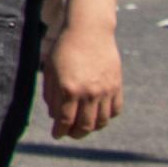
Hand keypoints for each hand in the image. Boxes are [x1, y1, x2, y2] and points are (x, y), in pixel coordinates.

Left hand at [41, 21, 122, 138]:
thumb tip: (55, 116)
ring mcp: (105, 91)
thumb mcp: (51, 70)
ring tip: (83, 126)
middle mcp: (89, 93)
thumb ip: (51, 95)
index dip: (60, 131)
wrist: (89, 31)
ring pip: (101, 121)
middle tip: (70, 134)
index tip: (56, 135)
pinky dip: (106, 117)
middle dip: (76, 134)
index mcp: (69, 89)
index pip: (65, 120)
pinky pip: (114, 110)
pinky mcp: (117, 86)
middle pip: (85, 125)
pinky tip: (98, 116)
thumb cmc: (64, 49)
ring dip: (92, 128)